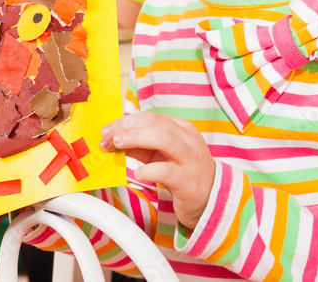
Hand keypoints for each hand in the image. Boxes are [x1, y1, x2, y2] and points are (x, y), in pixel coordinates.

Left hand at [100, 112, 214, 228]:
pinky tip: (138, 173)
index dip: (126, 121)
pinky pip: (167, 171)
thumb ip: (139, 145)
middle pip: (156, 123)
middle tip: (108, 136)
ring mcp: (191, 159)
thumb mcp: (161, 154)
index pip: (151, 117)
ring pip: (165, 139)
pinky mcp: (189, 181)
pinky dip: (149, 170)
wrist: (210, 198)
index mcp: (182, 128)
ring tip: (118, 145)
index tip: (107, 131)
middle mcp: (188, 140)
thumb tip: (112, 140)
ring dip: (136, 138)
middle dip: (128, 126)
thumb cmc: (182, 172)